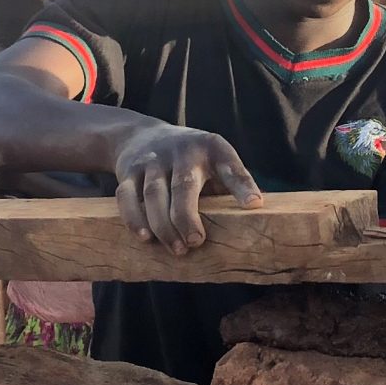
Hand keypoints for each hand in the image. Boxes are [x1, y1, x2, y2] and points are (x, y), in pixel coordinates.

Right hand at [111, 124, 262, 253]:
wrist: (140, 135)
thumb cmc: (190, 161)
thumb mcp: (214, 161)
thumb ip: (232, 184)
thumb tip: (258, 215)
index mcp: (212, 148)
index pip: (230, 167)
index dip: (243, 186)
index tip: (254, 205)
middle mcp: (182, 151)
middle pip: (183, 185)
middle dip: (188, 217)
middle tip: (196, 242)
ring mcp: (152, 160)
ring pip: (154, 194)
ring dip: (164, 225)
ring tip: (177, 249)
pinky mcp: (129, 170)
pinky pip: (127, 196)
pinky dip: (134, 218)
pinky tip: (145, 238)